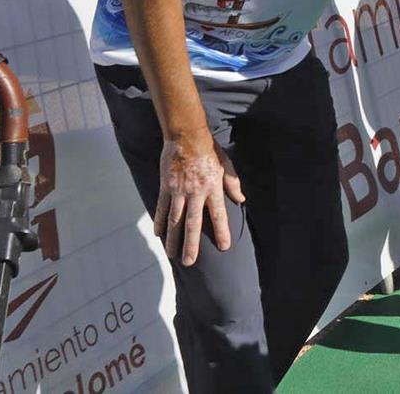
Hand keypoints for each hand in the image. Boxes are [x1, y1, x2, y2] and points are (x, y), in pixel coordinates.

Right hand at [156, 134, 244, 265]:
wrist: (187, 137)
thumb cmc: (209, 151)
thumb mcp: (226, 165)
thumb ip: (233, 183)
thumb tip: (241, 199)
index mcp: (213, 188)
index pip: (218, 214)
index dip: (222, 231)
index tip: (224, 247)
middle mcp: (195, 193)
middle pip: (193, 224)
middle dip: (191, 244)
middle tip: (190, 262)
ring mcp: (179, 191)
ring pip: (174, 220)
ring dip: (173, 239)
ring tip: (172, 254)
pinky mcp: (166, 187)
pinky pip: (161, 207)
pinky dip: (159, 222)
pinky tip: (158, 234)